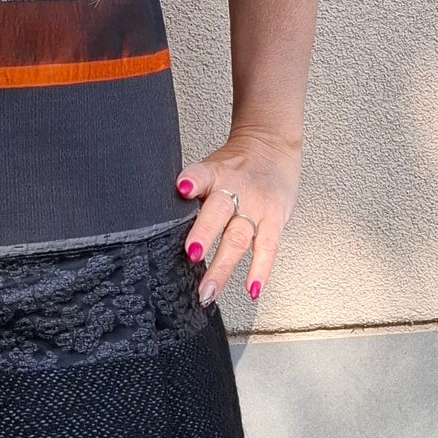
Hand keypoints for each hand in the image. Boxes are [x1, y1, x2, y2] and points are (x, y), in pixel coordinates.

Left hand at [176, 128, 299, 307]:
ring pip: (238, 239)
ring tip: (208, 290)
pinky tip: (251, 289)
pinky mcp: (274, 220)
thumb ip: (193, 192)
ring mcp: (256, 207)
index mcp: (215, 173)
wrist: (273, 146)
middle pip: (219, 212)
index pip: (201, 174)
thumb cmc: (236, 164)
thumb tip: (163, 221)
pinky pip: (268, 248)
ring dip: (222, 267)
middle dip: (204, 235)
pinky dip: (260, 271)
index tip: (182, 189)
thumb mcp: (211, 167)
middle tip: (191, 254)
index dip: (192, 181)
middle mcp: (235, 189)